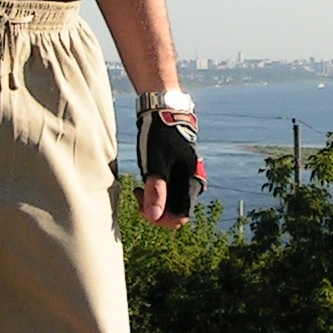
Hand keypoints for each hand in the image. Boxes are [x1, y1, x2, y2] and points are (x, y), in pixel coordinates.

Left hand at [136, 103, 204, 224]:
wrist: (164, 113)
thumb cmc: (159, 137)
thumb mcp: (154, 163)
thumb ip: (155, 191)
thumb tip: (154, 216)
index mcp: (190, 182)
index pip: (181, 217)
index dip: (162, 220)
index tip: (144, 207)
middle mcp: (193, 181)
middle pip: (176, 210)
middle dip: (156, 208)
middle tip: (139, 193)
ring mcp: (188, 176)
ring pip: (172, 200)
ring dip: (156, 198)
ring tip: (141, 185)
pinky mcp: (181, 170)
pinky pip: (171, 189)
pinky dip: (158, 189)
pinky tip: (147, 177)